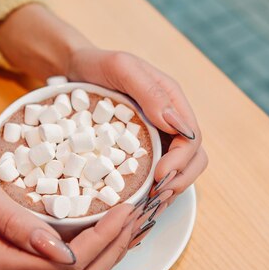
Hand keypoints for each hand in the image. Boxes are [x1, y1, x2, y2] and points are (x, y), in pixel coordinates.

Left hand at [0, 5, 207, 231]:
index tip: (160, 176)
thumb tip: (176, 123)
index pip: (192, 139)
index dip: (181, 162)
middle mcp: (170, 122)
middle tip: (157, 196)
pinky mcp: (141, 151)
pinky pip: (156, 175)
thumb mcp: (122, 68)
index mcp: (172, 102)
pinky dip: (153, 191)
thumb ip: (150, 91)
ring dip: (169, 191)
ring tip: (149, 205)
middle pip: (194, 159)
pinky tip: (138, 204)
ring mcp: (157, 138)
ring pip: (179, 171)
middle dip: (180, 181)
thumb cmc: (98, 64)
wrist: (74, 68)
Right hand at [0, 141, 144, 269]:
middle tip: (136, 212)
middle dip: (115, 246)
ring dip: (111, 253)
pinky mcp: (27, 264)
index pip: (70, 263)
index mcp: (2, 260)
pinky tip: (112, 232)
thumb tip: (57, 249)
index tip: (126, 207)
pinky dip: (98, 254)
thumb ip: (12, 220)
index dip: (105, 239)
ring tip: (132, 222)